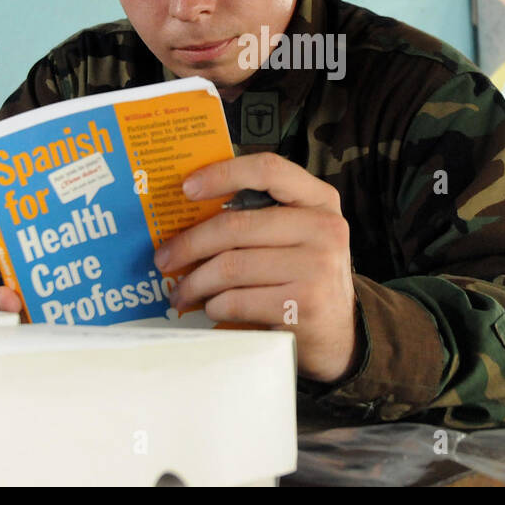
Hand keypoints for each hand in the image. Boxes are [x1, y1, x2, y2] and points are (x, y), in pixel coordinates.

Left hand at [155, 153, 362, 383]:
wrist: (341, 334)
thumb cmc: (305, 276)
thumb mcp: (298, 234)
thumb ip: (261, 215)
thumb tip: (189, 212)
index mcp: (320, 200)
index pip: (268, 169)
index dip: (222, 174)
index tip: (185, 188)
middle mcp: (324, 228)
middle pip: (236, 226)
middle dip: (189, 244)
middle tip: (163, 259)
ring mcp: (317, 268)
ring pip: (231, 267)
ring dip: (195, 282)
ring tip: (181, 291)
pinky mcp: (303, 306)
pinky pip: (237, 300)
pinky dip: (214, 305)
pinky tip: (211, 307)